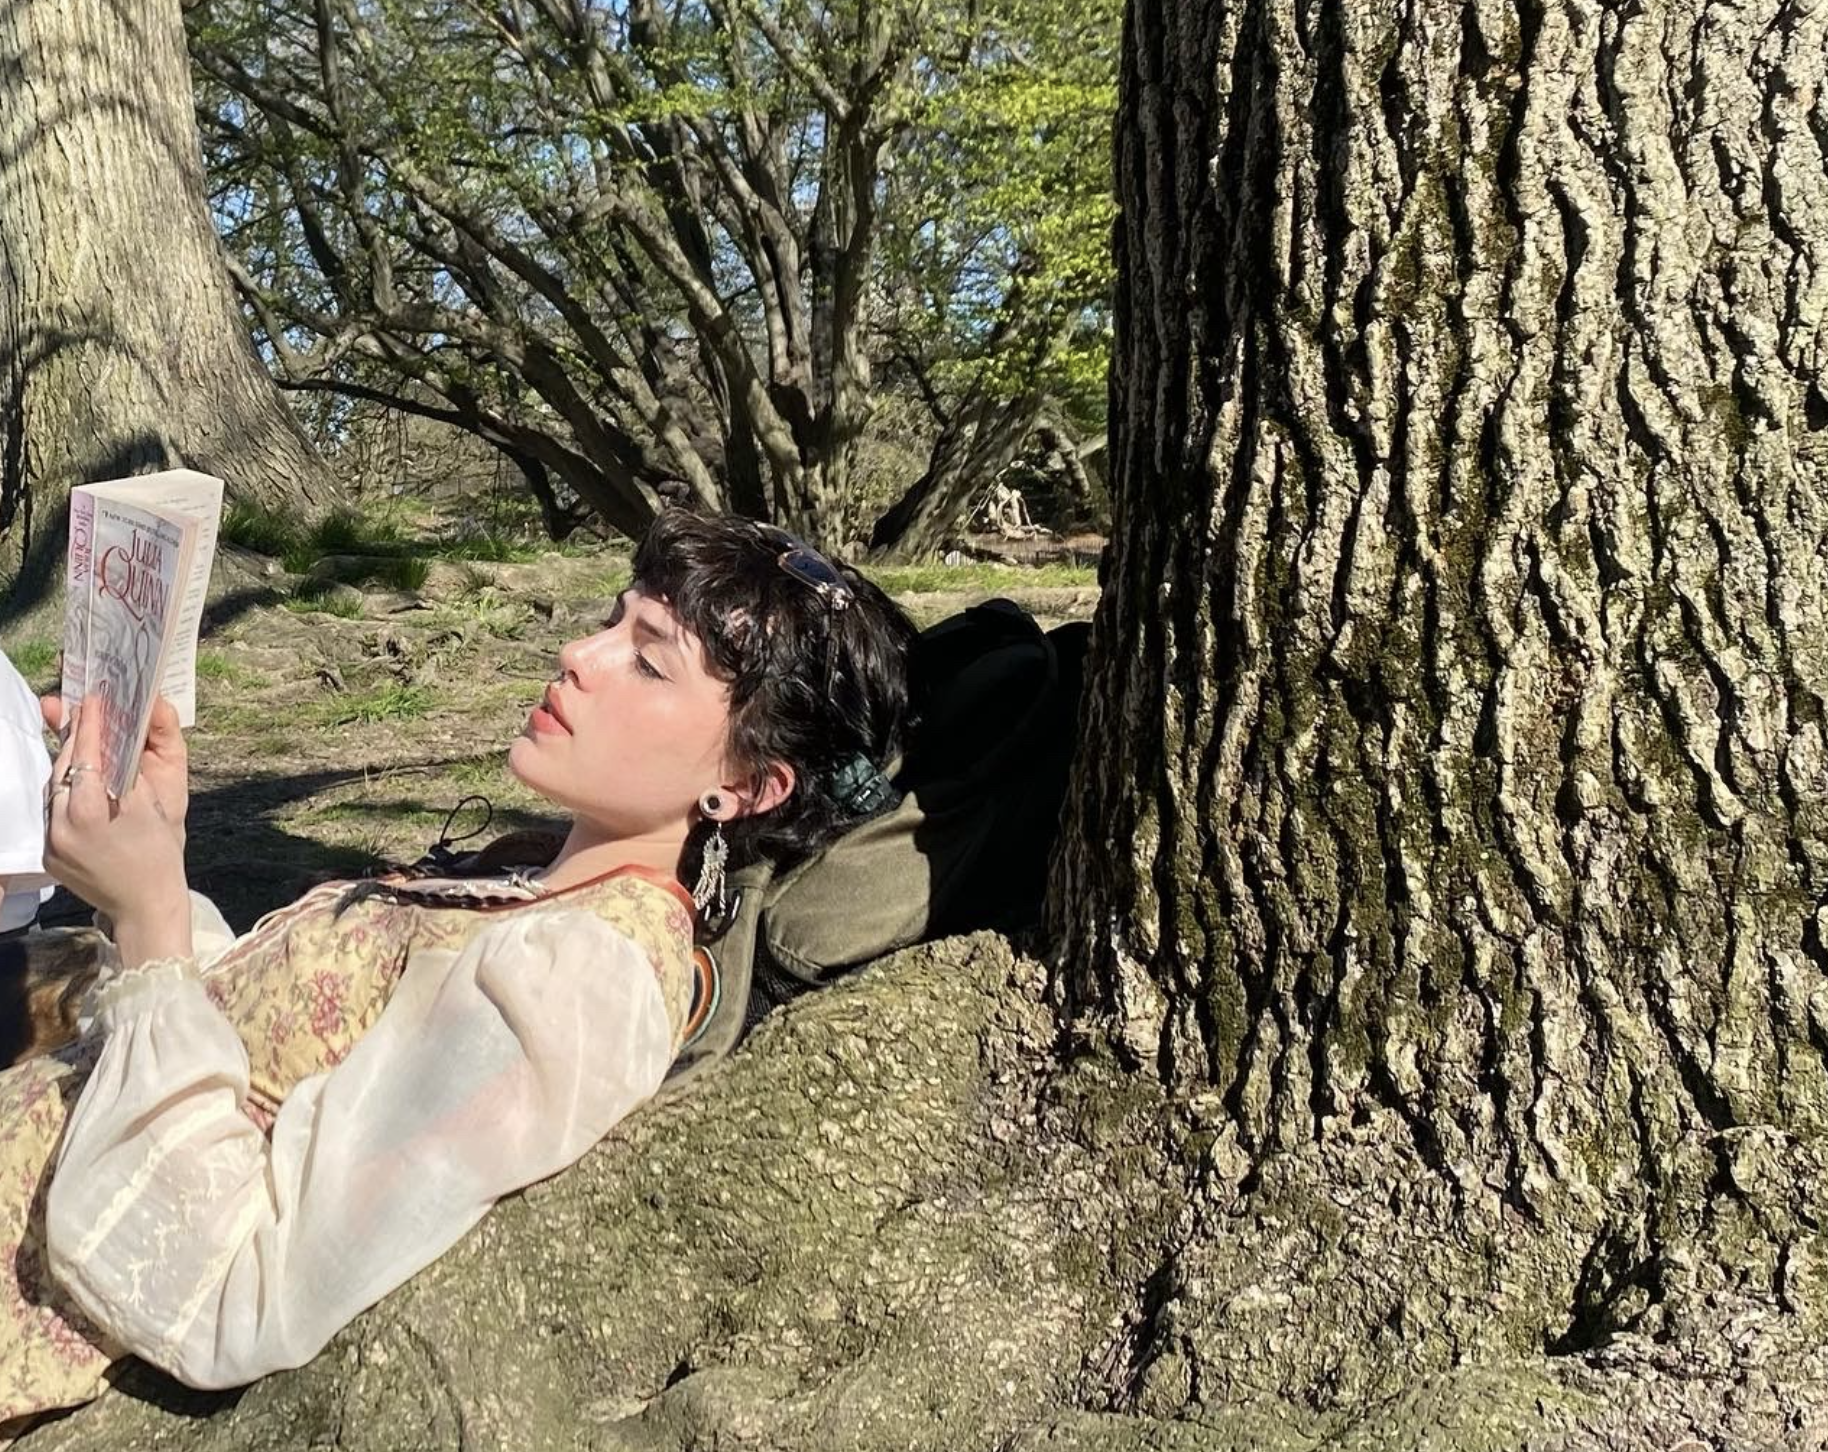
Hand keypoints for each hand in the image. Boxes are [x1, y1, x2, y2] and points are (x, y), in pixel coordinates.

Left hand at [42, 693, 191, 961]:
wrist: (147, 905)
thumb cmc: (162, 852)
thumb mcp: (156, 804)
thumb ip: (130, 768)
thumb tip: (115, 736)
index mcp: (95, 810)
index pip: (88, 754)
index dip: (91, 724)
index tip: (93, 699)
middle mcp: (65, 825)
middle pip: (65, 769)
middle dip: (77, 741)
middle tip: (87, 714)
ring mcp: (52, 843)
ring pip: (56, 790)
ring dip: (70, 768)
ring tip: (86, 748)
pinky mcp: (48, 856)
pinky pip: (53, 814)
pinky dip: (66, 797)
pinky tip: (81, 789)